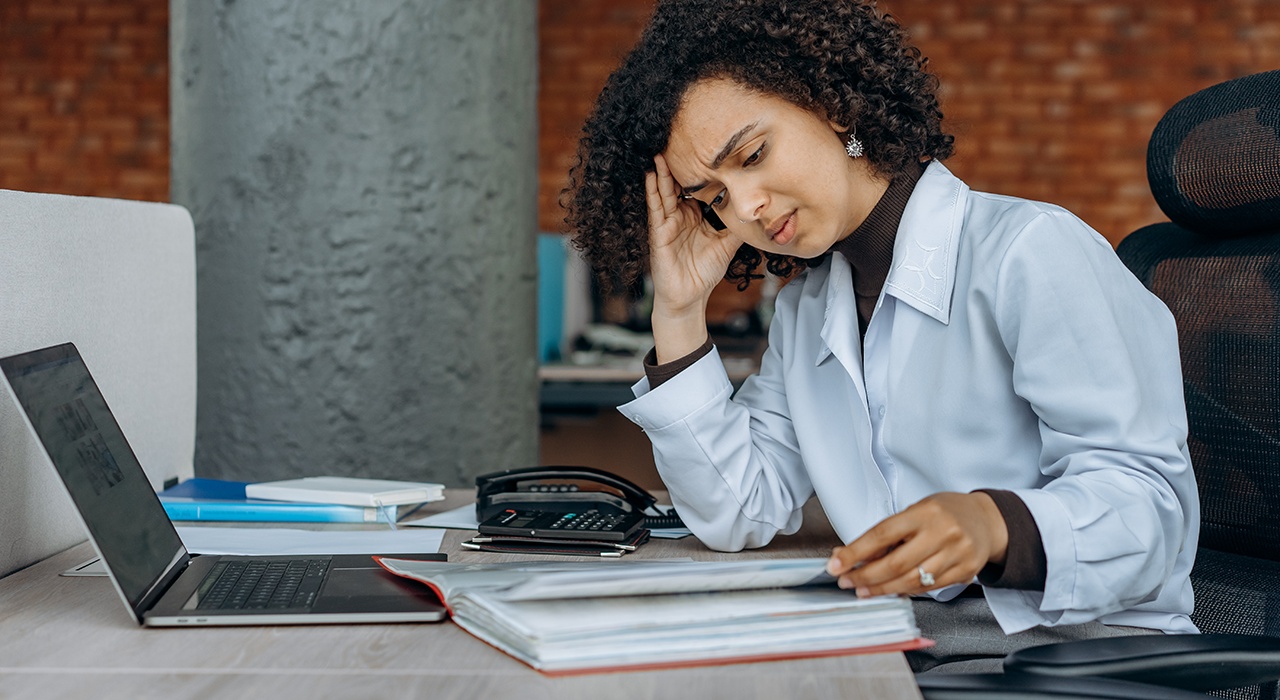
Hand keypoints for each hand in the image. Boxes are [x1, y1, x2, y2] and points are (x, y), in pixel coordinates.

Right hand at [645, 154, 741, 361]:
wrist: (690, 298)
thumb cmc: (705, 272)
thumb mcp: (728, 244)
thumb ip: (738, 226)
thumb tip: (759, 210)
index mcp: (695, 216)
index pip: (697, 188)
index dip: (702, 171)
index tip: (707, 149)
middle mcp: (680, 216)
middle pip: (679, 185)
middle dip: (679, 165)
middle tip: (681, 139)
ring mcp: (667, 223)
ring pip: (665, 192)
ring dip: (663, 172)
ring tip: (661, 150)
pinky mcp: (659, 233)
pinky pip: (656, 208)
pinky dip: (653, 191)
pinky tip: (652, 175)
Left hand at [825, 492, 1007, 597]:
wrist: (987, 521)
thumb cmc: (946, 513)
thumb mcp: (916, 511)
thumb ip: (887, 533)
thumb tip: (850, 554)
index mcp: (925, 512)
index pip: (882, 534)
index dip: (855, 552)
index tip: (835, 564)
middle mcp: (942, 533)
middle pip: (895, 563)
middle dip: (865, 576)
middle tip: (846, 581)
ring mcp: (956, 555)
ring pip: (911, 581)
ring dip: (882, 588)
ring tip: (863, 589)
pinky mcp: (964, 572)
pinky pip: (928, 588)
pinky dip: (905, 591)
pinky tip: (890, 590)